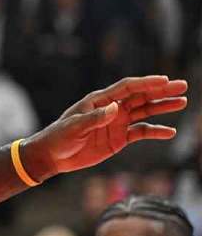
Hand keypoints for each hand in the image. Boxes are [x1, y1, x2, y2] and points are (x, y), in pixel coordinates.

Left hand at [24, 76, 187, 179]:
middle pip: (140, 96)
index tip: (164, 80)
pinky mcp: (119, 138)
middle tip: (182, 86)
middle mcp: (112, 108)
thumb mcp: (74, 127)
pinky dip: (155, 131)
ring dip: (162, 107)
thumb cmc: (59, 137)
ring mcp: (117, 123)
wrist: (53, 156)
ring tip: (181, 102)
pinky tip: (169, 131)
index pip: (127, 87)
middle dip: (161, 91)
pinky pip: (141, 132)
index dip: (146, 83)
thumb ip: (95, 118)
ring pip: (144, 111)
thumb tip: (115, 108)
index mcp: (100, 100)